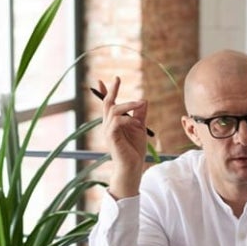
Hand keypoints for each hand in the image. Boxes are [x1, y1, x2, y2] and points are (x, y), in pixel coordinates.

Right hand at [97, 77, 148, 199]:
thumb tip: (143, 101)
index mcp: (113, 123)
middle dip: (111, 90)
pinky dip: (127, 119)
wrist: (132, 166)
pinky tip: (135, 123)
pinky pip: (117, 122)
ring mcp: (108, 131)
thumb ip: (140, 115)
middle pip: (107, 104)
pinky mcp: (111, 137)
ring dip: (128, 104)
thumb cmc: (134, 149)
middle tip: (117, 78)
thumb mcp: (140, 128)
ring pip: (113, 110)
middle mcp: (108, 125)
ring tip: (140, 104)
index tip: (103, 80)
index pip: (107, 105)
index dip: (105, 92)